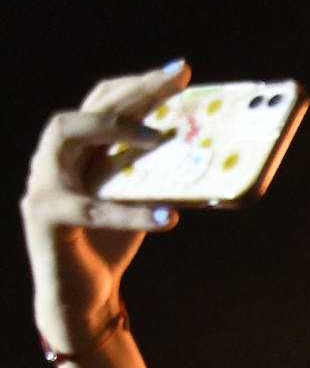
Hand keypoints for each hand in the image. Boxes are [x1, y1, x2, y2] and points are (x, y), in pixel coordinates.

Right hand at [20, 62, 189, 354]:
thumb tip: (208, 150)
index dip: (139, 84)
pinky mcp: (44, 216)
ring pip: (68, 137)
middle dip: (133, 92)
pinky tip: (169, 216)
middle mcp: (54, 158)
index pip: (105, 102)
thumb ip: (157, 172)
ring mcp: (43, 183)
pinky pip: (91, 209)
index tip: (179, 72)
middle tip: (175, 82)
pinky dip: (131, 212)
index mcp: (79, 150)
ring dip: (114, 130)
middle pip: (88, 108)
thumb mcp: (140, 199)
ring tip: (158, 138)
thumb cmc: (111, 244)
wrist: (84, 295)